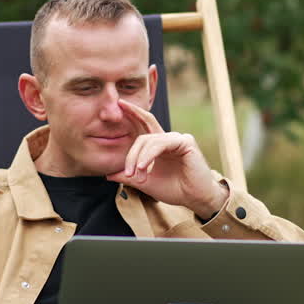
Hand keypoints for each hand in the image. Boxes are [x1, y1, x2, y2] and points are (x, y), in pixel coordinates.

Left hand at [108, 100, 228, 218]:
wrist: (196, 199)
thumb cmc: (175, 190)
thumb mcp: (145, 183)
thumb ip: (129, 177)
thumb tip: (108, 174)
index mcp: (159, 146)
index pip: (144, 126)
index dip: (133, 114)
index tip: (119, 104)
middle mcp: (168, 140)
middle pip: (145, 128)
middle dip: (132, 124)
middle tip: (122, 133)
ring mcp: (178, 139)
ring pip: (149, 140)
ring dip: (138, 158)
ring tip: (135, 174)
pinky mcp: (185, 142)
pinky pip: (161, 143)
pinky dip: (149, 155)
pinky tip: (144, 166)